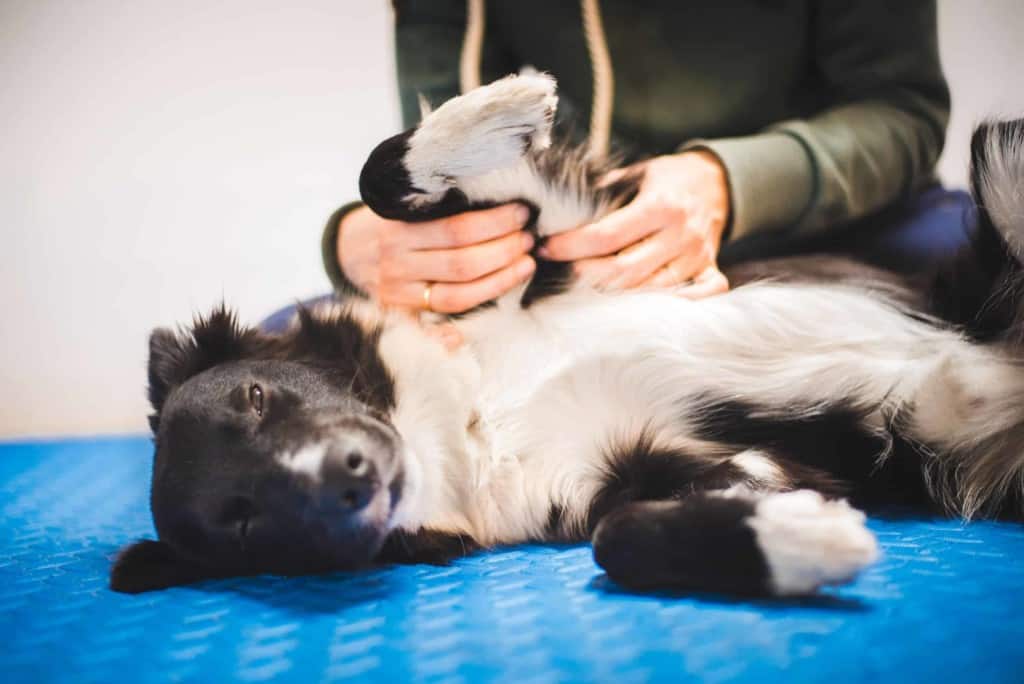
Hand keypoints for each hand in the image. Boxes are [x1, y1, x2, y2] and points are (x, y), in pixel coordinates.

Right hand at [337, 203, 536, 313]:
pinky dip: (464, 324)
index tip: (521, 213)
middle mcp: (396, 264)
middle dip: (503, 251)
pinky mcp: (402, 316)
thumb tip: (490, 193)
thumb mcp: (402, 204)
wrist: (348, 251)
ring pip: (458, 295)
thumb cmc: (390, 222)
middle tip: (529, 239)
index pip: (456, 229)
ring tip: (526, 263)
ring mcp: (399, 294)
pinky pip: (438, 325)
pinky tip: (499, 306)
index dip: (494, 223)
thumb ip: (436, 202)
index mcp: (397, 230)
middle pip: (461, 264)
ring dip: (499, 280)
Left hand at [538, 150, 730, 298]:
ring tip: (585, 287)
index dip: (571, 245)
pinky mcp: (709, 270)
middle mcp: (681, 234)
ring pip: (650, 290)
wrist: (717, 180)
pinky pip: (698, 296)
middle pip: (625, 269)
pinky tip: (640, 306)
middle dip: (585, 274)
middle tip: (561, 271)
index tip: (547, 247)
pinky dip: (671, 305)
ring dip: (615, 293)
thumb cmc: (669, 177)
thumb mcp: (637, 172)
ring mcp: (697, 256)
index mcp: (661, 205)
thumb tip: (557, 207)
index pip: (606, 235)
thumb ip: (604, 191)